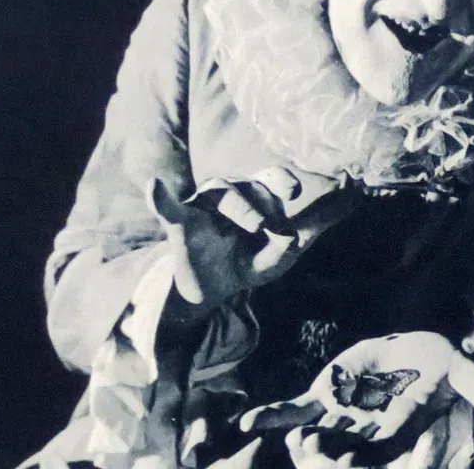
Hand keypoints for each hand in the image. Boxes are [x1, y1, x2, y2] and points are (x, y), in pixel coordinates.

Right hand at [148, 166, 362, 308]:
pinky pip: (168, 206)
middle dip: (269, 191)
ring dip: (242, 207)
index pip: (273, 181)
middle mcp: (231, 194)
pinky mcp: (180, 224)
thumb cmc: (247, 263)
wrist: (211, 291)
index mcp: (257, 197)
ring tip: (256, 225)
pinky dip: (161, 196)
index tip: (299, 189)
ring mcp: (204, 207)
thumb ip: (302, 237)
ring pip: (223, 192)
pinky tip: (154, 185)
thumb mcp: (280, 256)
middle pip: (251, 183)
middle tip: (284, 202)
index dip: (285, 180)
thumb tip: (319, 222)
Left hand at [240, 332, 473, 462]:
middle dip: (324, 455)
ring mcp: (341, 416)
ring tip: (280, 440)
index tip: (348, 463)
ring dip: (296, 440)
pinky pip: (295, 408)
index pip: (382, 453)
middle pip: (341, 453)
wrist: (418, 346)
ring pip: (314, 435)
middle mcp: (366, 431)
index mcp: (399, 434)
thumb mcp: (463, 371)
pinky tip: (246, 423)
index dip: (366, 459)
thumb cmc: (444, 364)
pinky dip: (273, 416)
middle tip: (309, 451)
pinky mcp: (324, 396)